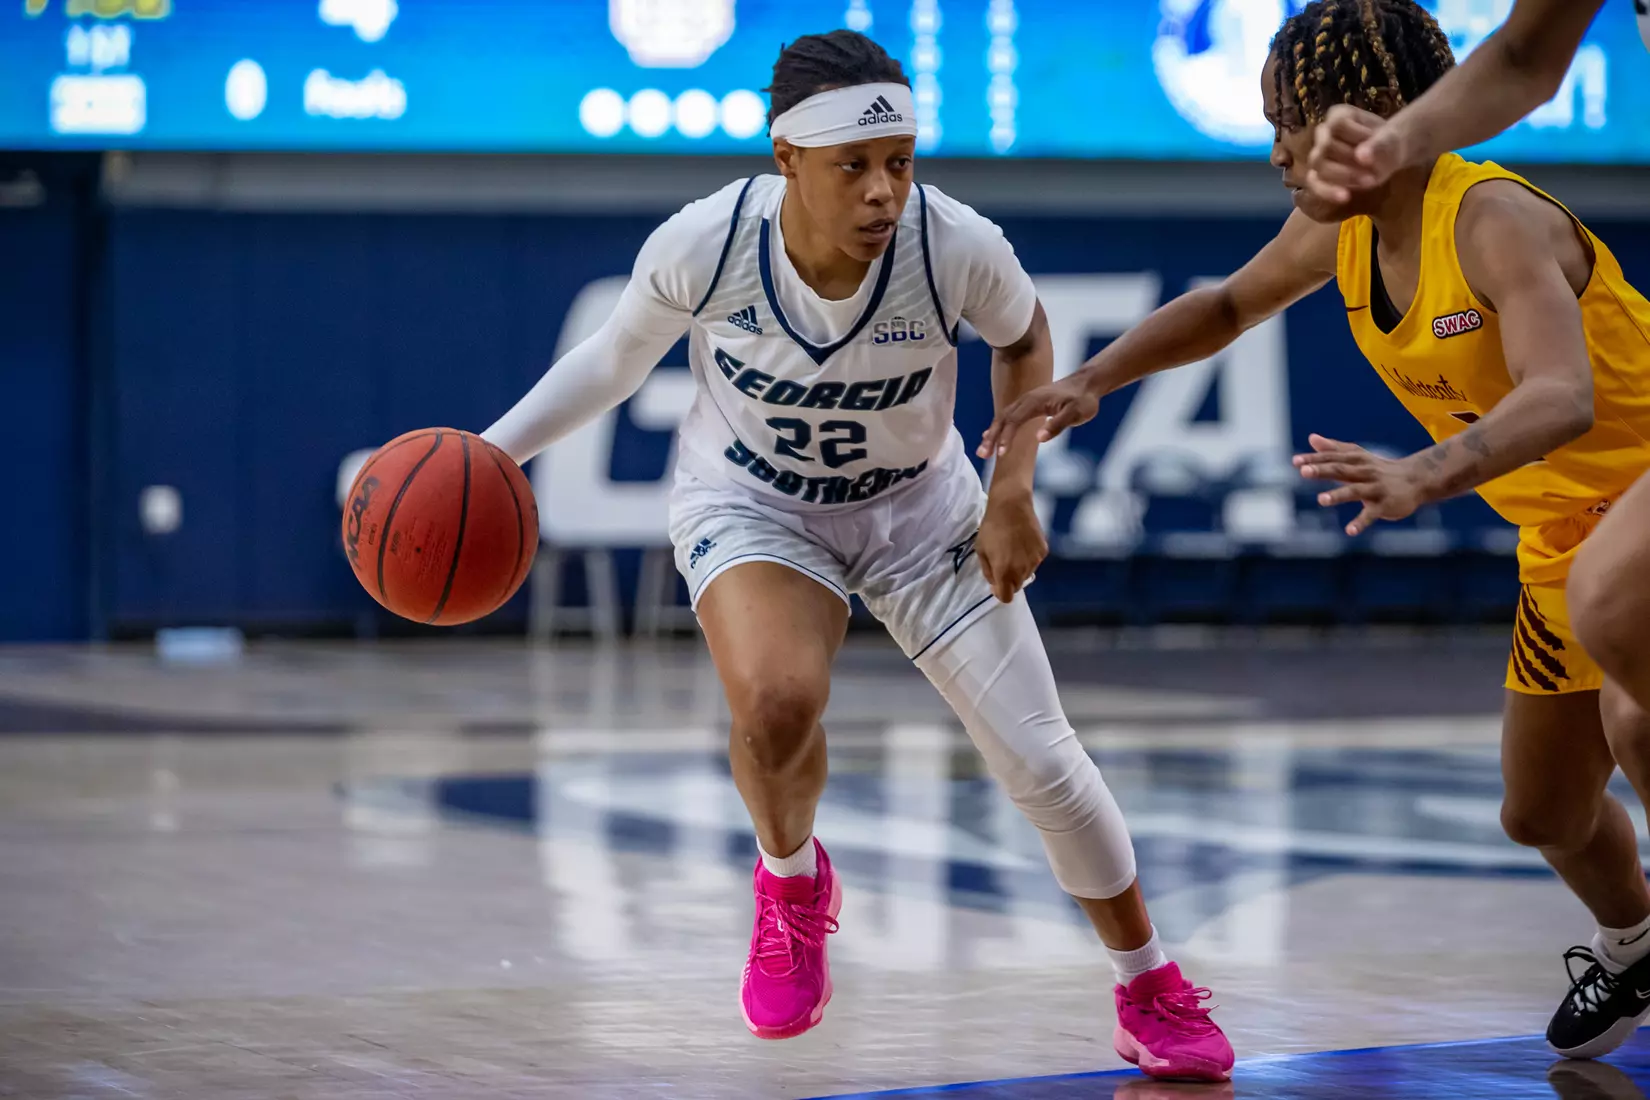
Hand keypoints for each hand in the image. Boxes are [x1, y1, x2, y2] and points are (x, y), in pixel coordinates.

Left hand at [975, 492, 1046, 602]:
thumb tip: (994, 583)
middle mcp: (1022, 570)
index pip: (1006, 597)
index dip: (1000, 593)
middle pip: (1017, 586)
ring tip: (1013, 549)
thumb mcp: (981, 550)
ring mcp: (1035, 561)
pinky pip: (1035, 561)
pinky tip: (1023, 543)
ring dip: (1020, 569)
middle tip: (1003, 562)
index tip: (996, 583)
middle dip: (1009, 580)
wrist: (1012, 505)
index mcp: (1004, 572)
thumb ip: (987, 571)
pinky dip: (1029, 558)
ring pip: (1027, 574)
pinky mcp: (1043, 551)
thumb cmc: (991, 527)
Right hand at [977, 374, 1099, 458]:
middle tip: (982, 455)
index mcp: (1035, 402)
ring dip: (992, 434)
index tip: (1000, 454)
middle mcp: (1026, 400)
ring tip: (983, 451)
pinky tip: (991, 437)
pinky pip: (1008, 416)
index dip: (1006, 437)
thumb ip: (1057, 424)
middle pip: (1003, 418)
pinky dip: (998, 428)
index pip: (1014, 420)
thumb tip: (1039, 438)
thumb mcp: (1076, 413)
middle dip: (991, 437)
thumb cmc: (1083, 400)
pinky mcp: (1028, 405)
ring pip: (1003, 417)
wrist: (1086, 384)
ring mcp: (1026, 402)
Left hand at [1293, 433, 1425, 535]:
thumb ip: (1333, 449)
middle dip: (1322, 470)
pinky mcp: (1385, 505)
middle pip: (1341, 470)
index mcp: (1356, 460)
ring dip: (1338, 495)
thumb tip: (1312, 438)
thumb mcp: (1357, 457)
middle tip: (1303, 472)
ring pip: (1355, 490)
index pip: (1332, 458)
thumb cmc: (1379, 469)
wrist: (1416, 480)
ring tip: (1321, 500)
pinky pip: (1371, 514)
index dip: (1314, 459)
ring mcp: (1376, 488)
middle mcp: (1365, 472)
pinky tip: (1349, 531)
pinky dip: (1361, 522)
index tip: (1295, 462)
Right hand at [1304, 105, 1409, 205]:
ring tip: (1368, 181)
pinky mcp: (1317, 174)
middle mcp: (1324, 133)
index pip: (1338, 124)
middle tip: (1374, 170)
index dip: (1356, 136)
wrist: (1387, 155)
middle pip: (1325, 147)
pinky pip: (1314, 184)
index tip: (1375, 142)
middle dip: (1349, 162)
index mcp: (1339, 115)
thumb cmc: (1386, 142)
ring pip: (1318, 166)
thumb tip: (1361, 156)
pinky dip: (1328, 191)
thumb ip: (1377, 145)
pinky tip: (1345, 196)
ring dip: (1343, 177)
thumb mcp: (1389, 140)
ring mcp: (1318, 154)